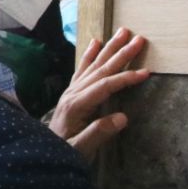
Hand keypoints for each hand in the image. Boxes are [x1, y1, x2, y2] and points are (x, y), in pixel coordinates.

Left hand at [48, 27, 149, 161]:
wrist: (41, 156)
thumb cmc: (63, 155)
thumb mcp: (81, 150)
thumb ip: (99, 133)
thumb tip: (123, 117)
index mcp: (76, 106)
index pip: (105, 86)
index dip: (125, 78)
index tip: (146, 72)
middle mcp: (73, 94)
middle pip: (100, 69)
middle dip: (121, 54)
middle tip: (139, 39)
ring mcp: (71, 91)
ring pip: (93, 65)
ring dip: (109, 48)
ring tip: (123, 32)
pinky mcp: (71, 93)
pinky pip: (82, 69)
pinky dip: (89, 55)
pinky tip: (95, 42)